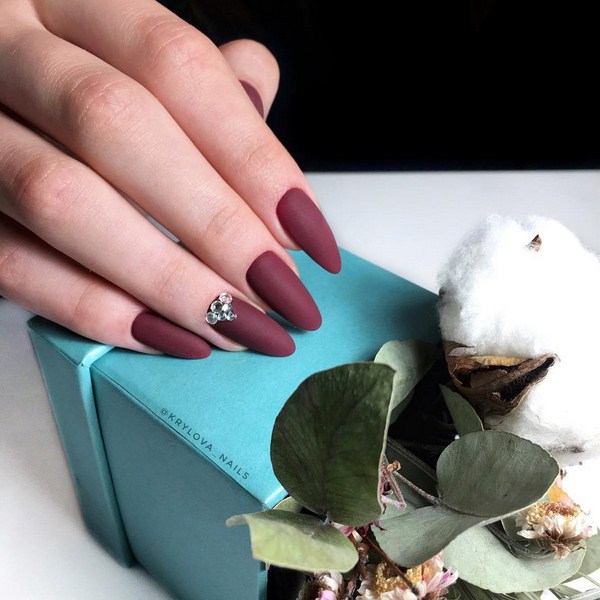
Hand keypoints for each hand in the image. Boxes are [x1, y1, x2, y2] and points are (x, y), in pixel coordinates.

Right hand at [0, 0, 340, 357]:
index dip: (254, 156)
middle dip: (217, 226)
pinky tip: (172, 338)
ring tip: (239, 330)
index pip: (177, 65)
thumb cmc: (77, 81)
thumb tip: (260, 97)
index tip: (311, 237)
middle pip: (119, 126)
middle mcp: (8, 43)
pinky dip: (98, 311)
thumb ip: (198, 75)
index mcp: (73, 1)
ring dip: (167, 280)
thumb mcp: (129, 54)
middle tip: (283, 295)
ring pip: (62, 200)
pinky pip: (14, 264)